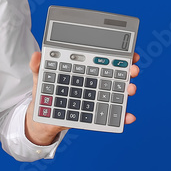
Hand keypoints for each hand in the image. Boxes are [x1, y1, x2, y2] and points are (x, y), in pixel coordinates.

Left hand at [24, 51, 139, 144]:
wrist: (42, 117)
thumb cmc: (45, 92)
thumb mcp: (40, 77)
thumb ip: (38, 66)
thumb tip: (37, 55)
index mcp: (85, 69)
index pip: (105, 58)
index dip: (120, 55)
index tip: (131, 54)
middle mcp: (95, 82)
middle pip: (117, 74)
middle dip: (129, 71)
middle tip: (133, 70)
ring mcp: (97, 98)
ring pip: (117, 93)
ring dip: (128, 90)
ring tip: (130, 89)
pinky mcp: (96, 114)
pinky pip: (112, 115)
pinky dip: (122, 117)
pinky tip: (128, 117)